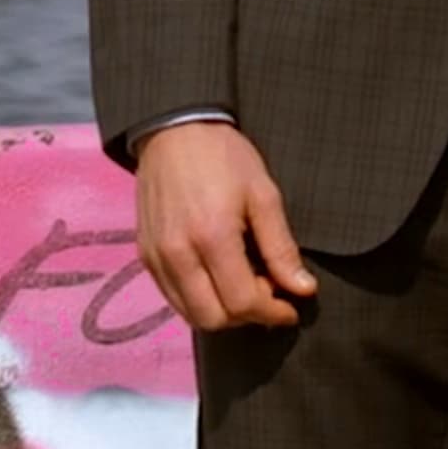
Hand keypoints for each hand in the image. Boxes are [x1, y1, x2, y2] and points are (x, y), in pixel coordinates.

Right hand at [133, 121, 314, 331]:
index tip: (291, 306)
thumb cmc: (224, 156)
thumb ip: (281, 248)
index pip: (242, 303)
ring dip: (222, 311)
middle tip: (267, 291)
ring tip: (244, 283)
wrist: (174, 129)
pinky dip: (199, 300)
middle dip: (246, 316)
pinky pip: (173, 297)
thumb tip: (303, 290)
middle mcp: (177, 254)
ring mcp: (156, 257)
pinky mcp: (145, 254)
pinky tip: (218, 276)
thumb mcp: (263, 194)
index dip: (272, 312)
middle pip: (213, 319)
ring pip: (191, 314)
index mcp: (211, 237)